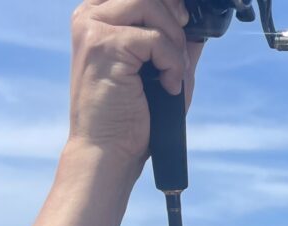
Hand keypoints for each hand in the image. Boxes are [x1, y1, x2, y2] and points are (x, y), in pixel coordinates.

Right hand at [67, 0, 203, 168]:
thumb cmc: (133, 116)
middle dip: (175, 23)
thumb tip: (197, 26)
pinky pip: (155, 38)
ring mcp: (93, 28)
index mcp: (98, 17)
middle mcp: (90, 16)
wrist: (109, 149)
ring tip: (172, 73)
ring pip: (150, 5)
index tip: (182, 26)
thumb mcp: (163, 72)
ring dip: (174, 41)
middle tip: (178, 59)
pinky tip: (167, 86)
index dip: (167, 5)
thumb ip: (176, 45)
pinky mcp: (103, 44)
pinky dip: (172, 64)